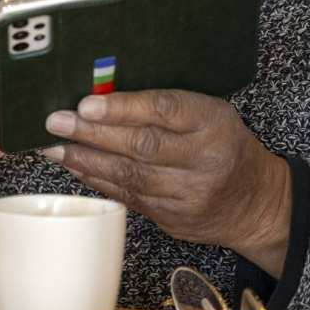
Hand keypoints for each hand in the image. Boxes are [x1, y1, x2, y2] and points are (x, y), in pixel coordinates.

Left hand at [41, 89, 290, 275]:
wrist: (257, 202)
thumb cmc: (222, 143)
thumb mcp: (207, 111)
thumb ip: (163, 103)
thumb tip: (101, 91)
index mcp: (212, 122)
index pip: (164, 110)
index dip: (122, 107)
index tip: (86, 104)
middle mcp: (203, 159)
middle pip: (140, 145)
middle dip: (91, 133)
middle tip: (56, 122)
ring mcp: (188, 194)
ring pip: (129, 176)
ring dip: (84, 159)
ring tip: (53, 146)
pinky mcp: (174, 219)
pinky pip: (128, 197)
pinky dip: (97, 180)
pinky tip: (75, 166)